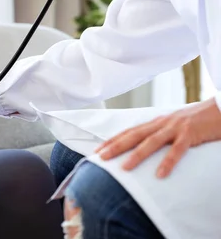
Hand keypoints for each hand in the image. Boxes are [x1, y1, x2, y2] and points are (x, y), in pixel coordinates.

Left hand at [95, 98, 220, 177]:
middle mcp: (162, 123)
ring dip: (136, 155)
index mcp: (156, 122)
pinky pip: (177, 150)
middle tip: (100, 157)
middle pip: (134, 135)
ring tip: (124, 168)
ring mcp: (176, 127)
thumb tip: (146, 146)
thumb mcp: (175, 126)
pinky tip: (160, 174)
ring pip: (151, 142)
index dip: (113, 140)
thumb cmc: (198, 120)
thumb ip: (161, 134)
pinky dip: (167, 162)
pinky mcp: (191, 133)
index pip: (129, 131)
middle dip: (115, 146)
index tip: (98, 149)